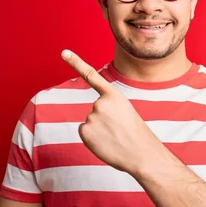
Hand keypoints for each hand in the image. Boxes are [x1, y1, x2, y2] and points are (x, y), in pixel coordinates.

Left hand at [61, 49, 167, 174]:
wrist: (141, 154)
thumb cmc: (136, 135)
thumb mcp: (125, 112)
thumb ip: (108, 109)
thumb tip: (90, 121)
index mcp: (113, 95)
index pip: (91, 75)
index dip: (76, 62)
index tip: (64, 52)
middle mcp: (100, 103)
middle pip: (95, 110)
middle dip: (104, 120)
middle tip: (119, 130)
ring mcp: (91, 117)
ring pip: (90, 122)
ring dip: (100, 131)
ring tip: (115, 138)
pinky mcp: (84, 131)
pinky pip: (85, 133)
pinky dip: (93, 139)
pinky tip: (106, 143)